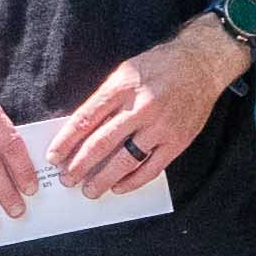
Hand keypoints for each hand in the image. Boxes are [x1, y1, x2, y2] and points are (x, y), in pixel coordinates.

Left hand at [50, 23, 239, 196]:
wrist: (202, 64)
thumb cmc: (158, 67)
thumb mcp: (125, 73)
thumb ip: (105, 100)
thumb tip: (80, 132)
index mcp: (123, 87)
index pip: (86, 119)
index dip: (66, 141)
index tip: (53, 158)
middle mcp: (141, 107)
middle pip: (102, 143)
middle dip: (80, 165)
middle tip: (67, 179)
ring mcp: (161, 126)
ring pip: (126, 160)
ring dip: (103, 179)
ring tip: (89, 190)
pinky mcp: (178, 141)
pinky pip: (152, 168)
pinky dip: (133, 181)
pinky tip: (119, 186)